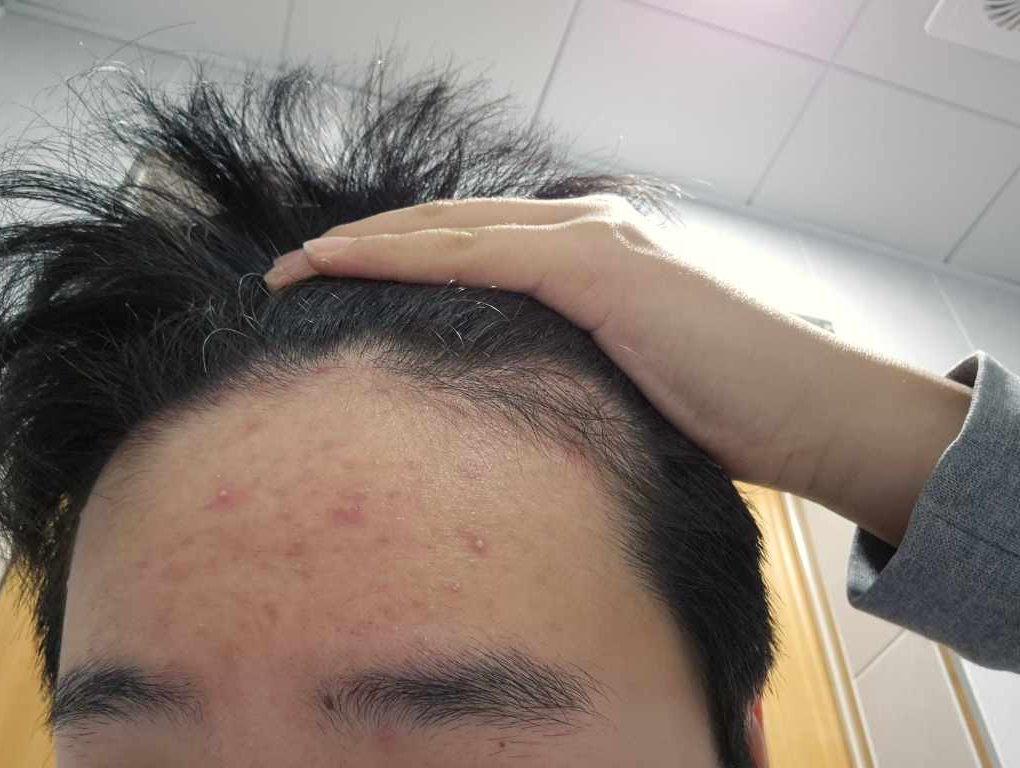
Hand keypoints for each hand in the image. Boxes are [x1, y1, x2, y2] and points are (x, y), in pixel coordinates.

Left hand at [264, 196, 971, 545]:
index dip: (400, 259)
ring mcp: (590, 241)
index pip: (473, 247)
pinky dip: (402, 255)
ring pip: (448, 231)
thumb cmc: (725, 412)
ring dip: (363, 245)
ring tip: (295, 268)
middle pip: (447, 227)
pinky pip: (473, 253)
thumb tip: (511, 406)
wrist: (806, 414)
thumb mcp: (624, 384)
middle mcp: (585, 232)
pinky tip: (342, 264)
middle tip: (291, 272)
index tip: (336, 288)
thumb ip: (567, 371)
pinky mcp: (596, 265)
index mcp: (590, 258)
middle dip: (364, 245)